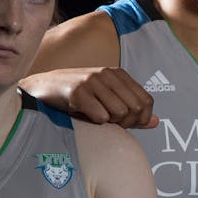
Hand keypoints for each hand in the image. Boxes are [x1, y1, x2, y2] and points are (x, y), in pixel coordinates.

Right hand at [23, 67, 157, 127]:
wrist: (42, 89)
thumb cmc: (77, 97)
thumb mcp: (107, 100)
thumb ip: (132, 112)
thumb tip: (156, 122)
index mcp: (118, 74)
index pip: (146, 102)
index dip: (140, 118)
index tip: (126, 123)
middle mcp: (107, 74)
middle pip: (135, 109)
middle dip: (126, 122)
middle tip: (108, 121)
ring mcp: (92, 81)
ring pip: (120, 113)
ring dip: (109, 122)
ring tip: (94, 115)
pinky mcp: (78, 92)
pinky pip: (101, 117)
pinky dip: (94, 122)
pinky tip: (83, 114)